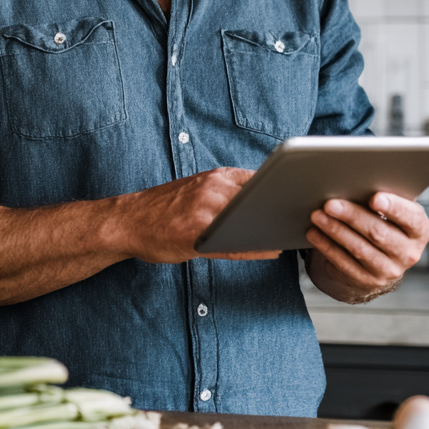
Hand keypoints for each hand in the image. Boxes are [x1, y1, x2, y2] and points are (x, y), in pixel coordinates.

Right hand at [118, 167, 281, 264]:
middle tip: (301, 215)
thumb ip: (225, 191)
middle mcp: (212, 190)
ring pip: (248, 221)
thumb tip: (261, 196)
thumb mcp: (196, 188)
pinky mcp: (196, 237)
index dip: (279, 188)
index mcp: (214, 177)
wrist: (127, 221)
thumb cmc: (163, 208)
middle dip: (280, 207)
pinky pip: (233, 245)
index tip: (297, 195)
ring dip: (270, 228)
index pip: (258, 179)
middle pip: (259, 198)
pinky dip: (255, 248)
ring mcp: (205, 213)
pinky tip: (269, 251)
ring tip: (288, 233)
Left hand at [305, 192, 428, 302]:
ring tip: (317, 215)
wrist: (379, 261)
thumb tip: (351, 183)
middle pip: (379, 233)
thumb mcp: (390, 211)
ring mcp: (389, 270)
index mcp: (420, 230)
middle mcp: (409, 253)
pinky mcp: (368, 281)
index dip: (394, 208)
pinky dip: (327, 246)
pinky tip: (314, 233)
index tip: (374, 198)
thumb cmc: (383, 222)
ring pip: (359, 249)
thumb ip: (381, 199)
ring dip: (335, 230)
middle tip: (330, 203)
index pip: (412, 218)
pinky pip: (344, 263)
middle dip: (352, 216)